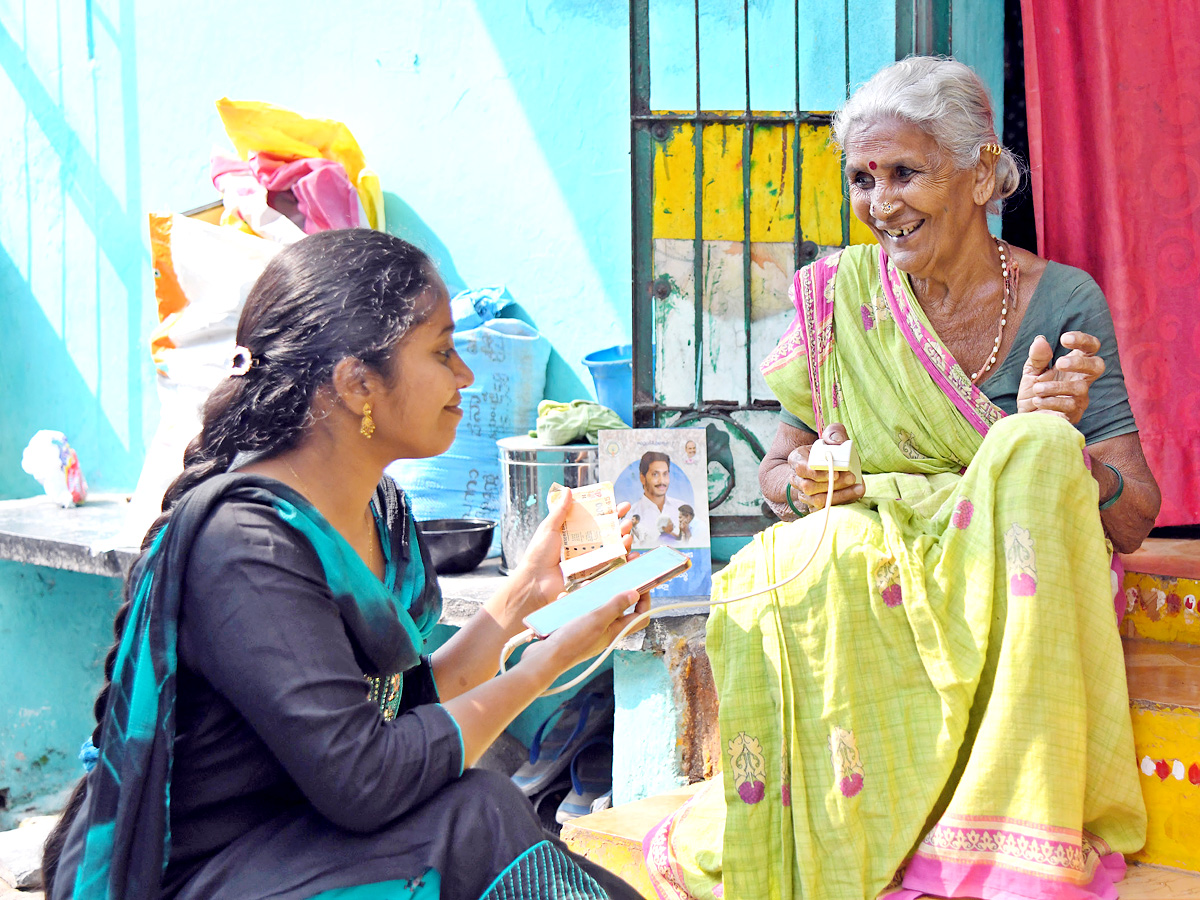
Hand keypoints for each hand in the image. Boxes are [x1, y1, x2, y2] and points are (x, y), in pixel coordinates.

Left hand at [513, 496, 635, 610]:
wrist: (534, 582)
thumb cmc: (538, 555)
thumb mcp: (548, 528)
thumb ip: (560, 511)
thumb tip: (568, 491)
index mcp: (573, 534)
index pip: (596, 520)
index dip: (610, 512)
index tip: (622, 506)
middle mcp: (583, 546)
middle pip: (607, 535)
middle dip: (620, 528)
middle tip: (628, 522)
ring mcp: (588, 561)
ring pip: (611, 550)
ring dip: (623, 543)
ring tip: (628, 536)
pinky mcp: (591, 575)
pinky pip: (609, 567)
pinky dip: (623, 562)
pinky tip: (632, 556)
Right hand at [521, 588, 650, 674]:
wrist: (545, 658)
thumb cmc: (573, 642)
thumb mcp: (597, 619)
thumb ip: (615, 606)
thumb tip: (635, 594)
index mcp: (615, 631)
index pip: (639, 617)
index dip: (644, 602)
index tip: (640, 585)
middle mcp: (605, 631)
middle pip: (617, 608)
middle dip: (613, 592)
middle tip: (609, 578)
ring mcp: (589, 630)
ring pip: (596, 606)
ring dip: (590, 596)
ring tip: (583, 589)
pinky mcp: (574, 627)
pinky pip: (578, 610)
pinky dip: (573, 603)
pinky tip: (564, 599)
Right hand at [787, 423, 864, 508]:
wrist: (833, 465)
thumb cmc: (832, 450)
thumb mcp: (833, 435)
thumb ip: (835, 432)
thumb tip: (835, 442)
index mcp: (797, 459)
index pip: (800, 468)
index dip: (816, 472)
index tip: (836, 472)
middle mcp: (797, 478)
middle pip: (808, 486)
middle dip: (831, 484)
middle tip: (851, 477)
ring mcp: (804, 494)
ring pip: (816, 500)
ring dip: (838, 494)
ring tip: (856, 486)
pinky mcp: (814, 505)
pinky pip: (825, 509)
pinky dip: (842, 501)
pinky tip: (856, 492)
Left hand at [1016, 332, 1103, 423]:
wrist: (1026, 420)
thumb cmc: (1034, 394)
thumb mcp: (1031, 372)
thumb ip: (1037, 357)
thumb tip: (1040, 340)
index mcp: (1074, 365)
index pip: (1090, 348)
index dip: (1083, 340)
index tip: (1064, 339)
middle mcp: (1082, 380)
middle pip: (1098, 365)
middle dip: (1080, 362)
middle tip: (1060, 363)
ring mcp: (1080, 398)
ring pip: (1080, 388)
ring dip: (1056, 386)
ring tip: (1037, 388)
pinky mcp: (1074, 415)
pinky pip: (1070, 406)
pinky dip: (1051, 401)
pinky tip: (1037, 400)